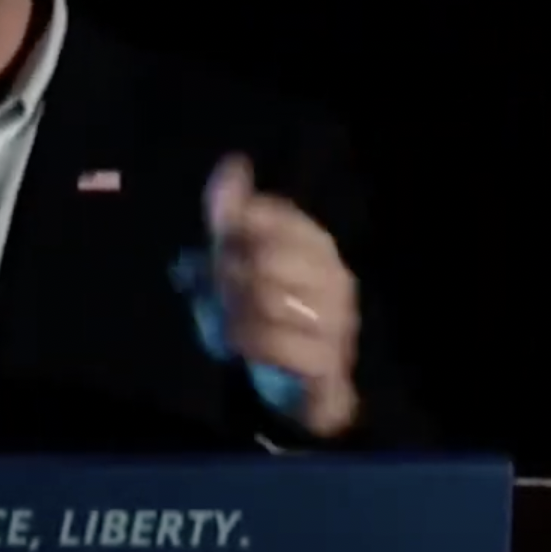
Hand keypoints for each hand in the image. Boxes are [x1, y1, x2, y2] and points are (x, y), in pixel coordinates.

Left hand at [191, 154, 361, 437]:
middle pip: (263, 258)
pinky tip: (235, 346)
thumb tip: (234, 162)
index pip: (268, 216)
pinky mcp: (327, 360)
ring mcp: (337, 319)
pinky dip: (244, 342)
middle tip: (213, 295)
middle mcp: (334, 276)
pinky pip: (273, 341)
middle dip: (225, 278)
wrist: (303, 388)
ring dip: (230, 314)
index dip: (230, 234)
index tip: (218, 255)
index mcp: (316, 243)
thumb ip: (232, 214)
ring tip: (223, 324)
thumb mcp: (242, 261)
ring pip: (266, 299)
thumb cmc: (269, 316)